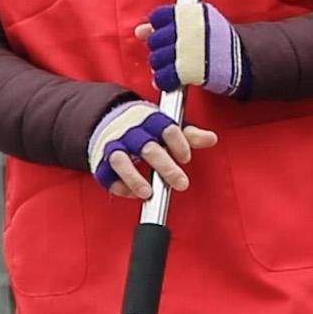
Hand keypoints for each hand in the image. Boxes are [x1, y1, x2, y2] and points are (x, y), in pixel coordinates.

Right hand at [86, 99, 216, 202]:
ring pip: (120, 160)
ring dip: (134, 178)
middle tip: (182, 183)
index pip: (166, 128)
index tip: (186, 158)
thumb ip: (189, 135)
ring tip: (148, 193)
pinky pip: (105, 175)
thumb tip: (212, 139)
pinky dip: (118, 186)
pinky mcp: (100, 161)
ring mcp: (113, 146)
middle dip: (165, 167)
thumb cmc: (147, 128)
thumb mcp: (168, 127)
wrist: (111, 119)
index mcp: (151, 120)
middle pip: (148, 148)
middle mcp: (131, 132)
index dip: (178, 143)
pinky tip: (133, 194)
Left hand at [142, 1, 244, 102]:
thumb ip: (165, 24)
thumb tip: (139, 30)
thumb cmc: (218, 40)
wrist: (242, 60)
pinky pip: (163, 78)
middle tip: (172, 54)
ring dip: (161, 66)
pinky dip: (165, 81)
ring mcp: (186, 51)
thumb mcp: (196, 23)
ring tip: (174, 67)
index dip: (159, 29)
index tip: (167, 36)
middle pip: (155, 40)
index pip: (157, 17)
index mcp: (188, 14)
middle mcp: (186, 30)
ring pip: (156, 60)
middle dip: (160, 49)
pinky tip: (172, 80)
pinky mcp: (187, 71)